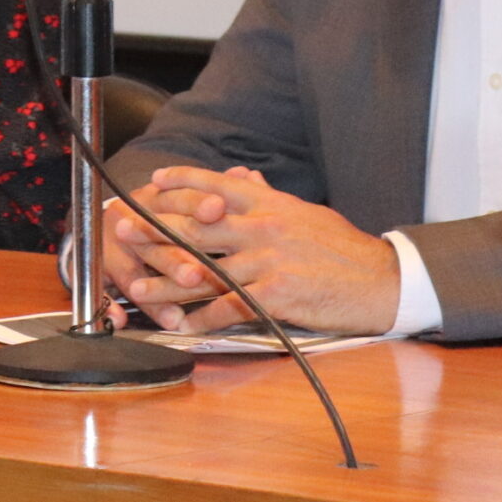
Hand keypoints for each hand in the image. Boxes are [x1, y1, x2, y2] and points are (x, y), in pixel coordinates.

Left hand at [101, 165, 399, 336]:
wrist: (380, 280)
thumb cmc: (342, 247)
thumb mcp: (303, 212)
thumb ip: (268, 196)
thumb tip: (244, 176)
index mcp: (269, 202)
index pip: (216, 183)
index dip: (182, 180)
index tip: (153, 181)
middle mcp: (262, 225)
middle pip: (197, 224)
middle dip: (154, 228)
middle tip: (121, 230)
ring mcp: (267, 259)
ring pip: (204, 270)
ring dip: (166, 282)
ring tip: (136, 288)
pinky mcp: (276, 294)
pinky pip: (230, 306)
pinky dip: (204, 318)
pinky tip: (183, 326)